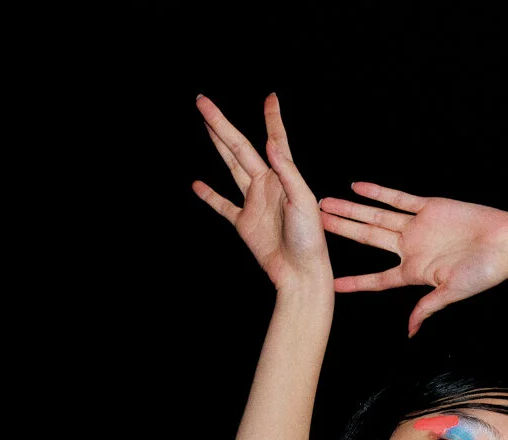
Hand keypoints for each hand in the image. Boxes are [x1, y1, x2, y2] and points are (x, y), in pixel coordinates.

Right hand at [193, 94, 331, 295]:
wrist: (301, 274)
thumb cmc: (310, 240)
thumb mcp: (304, 202)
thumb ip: (288, 172)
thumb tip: (269, 144)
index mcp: (283, 177)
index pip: (275, 140)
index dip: (272, 118)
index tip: (271, 97)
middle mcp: (267, 185)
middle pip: (240, 147)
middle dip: (222, 124)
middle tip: (203, 101)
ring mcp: (254, 203)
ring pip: (231, 167)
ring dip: (218, 146)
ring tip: (205, 125)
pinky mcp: (244, 224)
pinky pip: (223, 206)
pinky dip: (210, 196)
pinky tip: (197, 185)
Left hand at [320, 185, 507, 334]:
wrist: (506, 243)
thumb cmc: (484, 272)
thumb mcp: (452, 293)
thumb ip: (428, 308)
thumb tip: (410, 331)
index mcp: (414, 273)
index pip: (378, 278)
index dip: (355, 282)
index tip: (331, 284)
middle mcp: (411, 249)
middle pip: (368, 239)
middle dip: (343, 231)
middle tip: (315, 223)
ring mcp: (418, 227)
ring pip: (377, 216)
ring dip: (353, 210)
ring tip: (327, 204)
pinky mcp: (429, 207)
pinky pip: (399, 198)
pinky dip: (379, 193)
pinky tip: (357, 187)